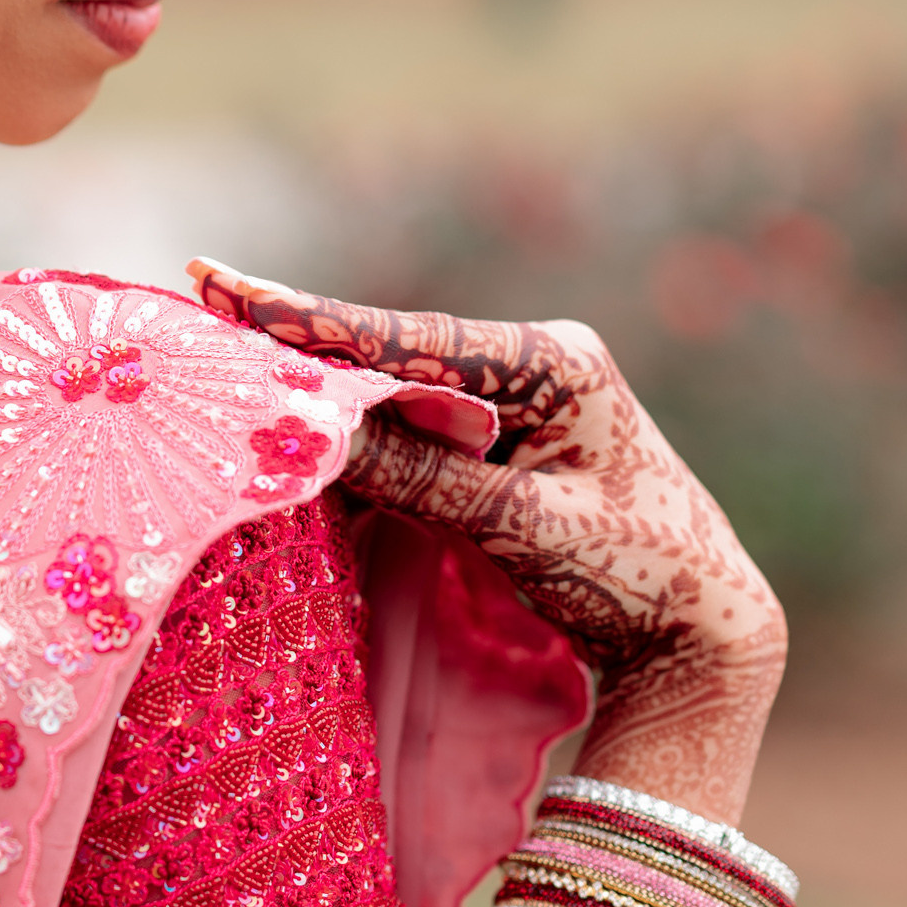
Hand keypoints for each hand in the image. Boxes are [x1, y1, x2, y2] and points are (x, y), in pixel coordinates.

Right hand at [191, 260, 786, 824]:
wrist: (706, 627)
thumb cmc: (636, 577)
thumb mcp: (523, 532)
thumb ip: (423, 479)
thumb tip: (319, 432)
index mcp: (553, 361)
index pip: (405, 338)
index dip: (307, 319)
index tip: (217, 278)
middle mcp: (535, 357)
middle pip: (393, 351)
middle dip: (303, 341)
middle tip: (201, 307)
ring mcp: (522, 392)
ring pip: (399, 384)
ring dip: (325, 381)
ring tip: (229, 351)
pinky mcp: (506, 432)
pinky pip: (416, 419)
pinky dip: (360, 423)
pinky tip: (301, 409)